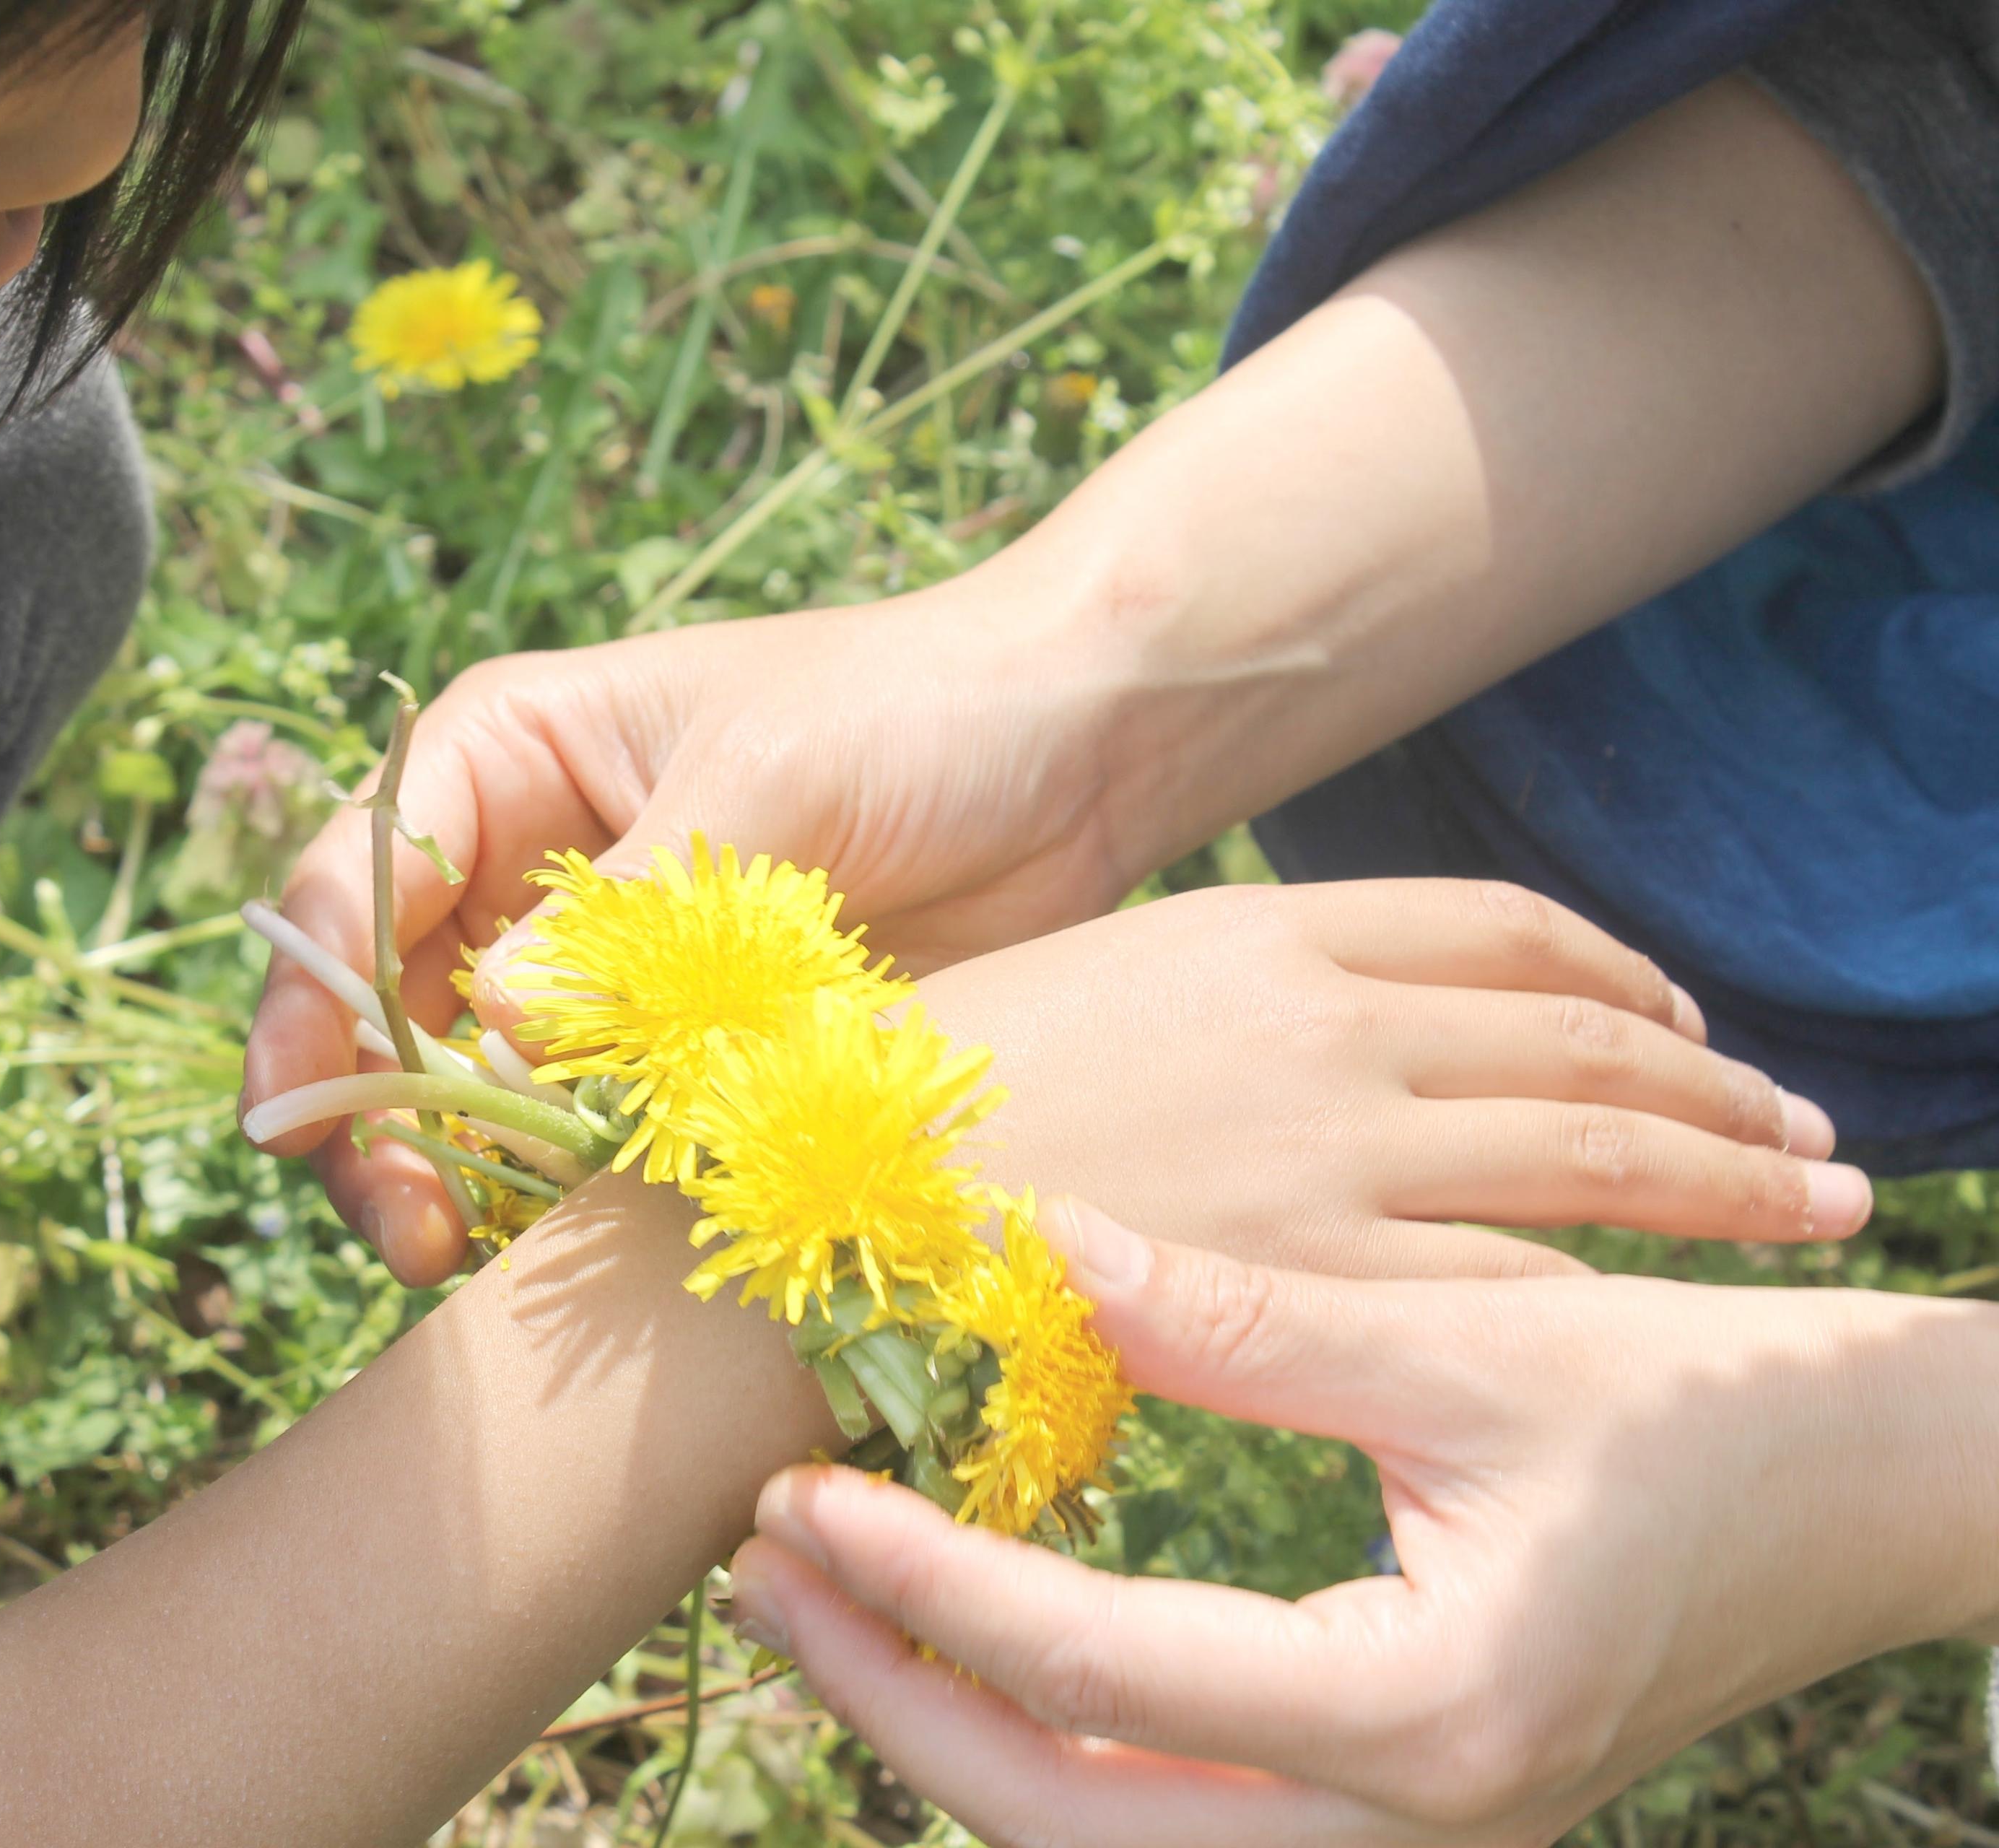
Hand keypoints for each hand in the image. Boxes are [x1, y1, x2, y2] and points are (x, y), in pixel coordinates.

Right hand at [241, 575, 1143, 1281]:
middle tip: (412, 1234)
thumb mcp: (770, 781)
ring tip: (479, 1263)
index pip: (350, 885)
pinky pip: (595, 1144)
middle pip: (385, 1016)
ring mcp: (607, 977)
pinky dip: (571, 1203)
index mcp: (509, 762)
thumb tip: (493, 1023)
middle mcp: (530, 873)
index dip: (308, 1008)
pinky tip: (574, 1257)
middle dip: (375, 1127)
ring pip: (476, 1100)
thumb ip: (636, 913)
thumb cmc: (920, 707)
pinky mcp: (692, 1058)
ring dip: (462, 1183)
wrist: (1089, 750)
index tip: (307, 1125)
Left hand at [730, 1204, 1998, 1847]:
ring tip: (833, 1601)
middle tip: (767, 1565)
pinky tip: (974, 1640)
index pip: (1103, 1680)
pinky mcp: (1403, 1814)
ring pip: (1111, 1847)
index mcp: (1427, 1711)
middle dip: (898, 1701)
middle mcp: (1413, 1828)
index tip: (801, 1498)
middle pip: (1071, 1820)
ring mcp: (1410, 1847)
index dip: (931, 1589)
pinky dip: (1055, 1747)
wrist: (1860, 1497)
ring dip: (957, 1737)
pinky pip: (1176, 1823)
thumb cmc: (1697, 1409)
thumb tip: (1051, 1242)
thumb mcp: (1474, 1344)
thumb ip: (1254, 1319)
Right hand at [930, 879, 1864, 1275]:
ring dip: (1727, 1178)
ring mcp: (1328, 1149)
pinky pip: (1512, 1279)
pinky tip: (1655, 1312)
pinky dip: (1605, 1289)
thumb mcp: (1061, 980)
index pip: (1498, 930)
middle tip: (1807, 1124)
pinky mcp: (1309, 1275)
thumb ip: (1183, 1000)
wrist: (819, 1190)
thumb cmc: (902, 1089)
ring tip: (1816, 1202)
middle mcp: (1324, 1025)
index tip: (1672, 1010)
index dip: (1611, 972)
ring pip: (1591, 1156)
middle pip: (1586, 1042)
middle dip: (1720, 1085)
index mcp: (1258, 928)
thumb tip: (1230, 1032)